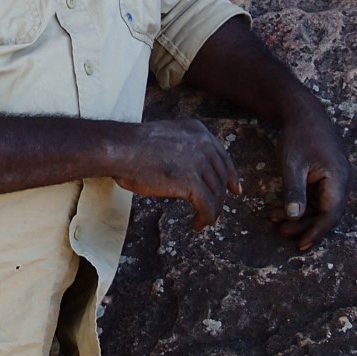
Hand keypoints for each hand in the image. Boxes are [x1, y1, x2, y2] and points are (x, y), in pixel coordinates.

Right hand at [113, 118, 240, 232]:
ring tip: (203, 221)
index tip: (235, 189)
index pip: (222, 156)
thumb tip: (193, 173)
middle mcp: (203, 144)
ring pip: (216, 193)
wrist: (121, 149)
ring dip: (212, 210)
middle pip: (221, 176)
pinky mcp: (192, 182)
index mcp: (198, 131)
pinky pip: (207, 206)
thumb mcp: (168, 138)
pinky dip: (205, 218)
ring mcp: (199, 162)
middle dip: (221, 196)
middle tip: (216, 212)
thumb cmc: (134, 146)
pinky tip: (196, 224)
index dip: (231, 175)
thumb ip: (184, 149)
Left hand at [269, 98, 352, 251]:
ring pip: (321, 206)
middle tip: (281, 232)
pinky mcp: (329, 175)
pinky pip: (318, 196)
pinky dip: (301, 203)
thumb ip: (294, 191)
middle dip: (304, 225)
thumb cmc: (297, 135)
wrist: (302, 111)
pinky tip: (280, 208)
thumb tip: (294, 217)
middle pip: (327, 213)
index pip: (331, 215)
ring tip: (275, 220)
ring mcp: (338, 178)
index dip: (316, 232)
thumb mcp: (292, 164)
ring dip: (300, 214)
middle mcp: (344, 181)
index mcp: (339, 178)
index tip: (300, 245)